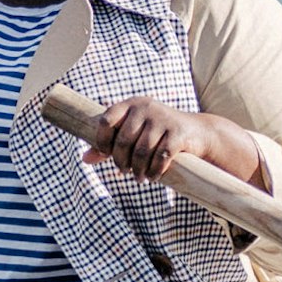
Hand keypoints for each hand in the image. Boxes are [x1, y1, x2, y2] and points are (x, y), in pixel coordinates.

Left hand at [80, 96, 264, 187]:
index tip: (107, 153)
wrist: (196, 132)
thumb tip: (84, 158)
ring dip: (138, 170)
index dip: (102, 141)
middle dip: (121, 161)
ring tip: (139, 178)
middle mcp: (146, 108)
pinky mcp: (178, 133)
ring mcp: (163, 119)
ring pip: (141, 152)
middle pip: (123, 141)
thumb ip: (109, 144)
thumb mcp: (133, 134)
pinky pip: (161, 157)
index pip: (105, 120)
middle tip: (124, 171)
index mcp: (131, 104)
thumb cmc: (157, 134)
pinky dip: (155, 171)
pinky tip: (153, 177)